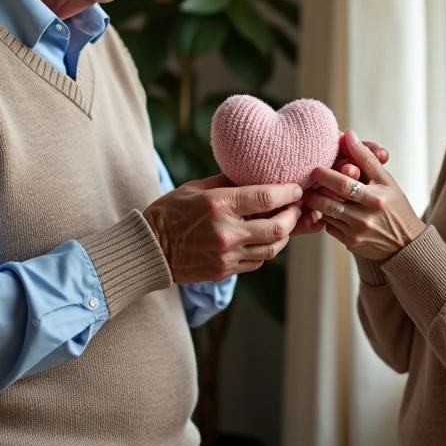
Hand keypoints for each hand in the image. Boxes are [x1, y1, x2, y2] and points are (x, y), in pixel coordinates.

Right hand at [144, 175, 303, 282]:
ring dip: (283, 235)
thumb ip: (228, 182)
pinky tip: (264, 239)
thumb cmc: (171, 212)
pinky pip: (257, 261)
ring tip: (284, 223)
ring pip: (271, 248)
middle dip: (293, 216)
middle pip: (277, 227)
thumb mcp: (196, 188)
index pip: (266, 198)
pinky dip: (266, 249)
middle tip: (296, 208)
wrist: (149, 248)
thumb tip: (256, 174)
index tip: (296, 189)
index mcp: (219, 205)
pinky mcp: (224, 271)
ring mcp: (226, 255)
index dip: (288, 193)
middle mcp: (226, 232)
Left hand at [292, 134, 390, 236]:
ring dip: (318, 203)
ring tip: (314, 193)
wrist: (405, 243)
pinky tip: (328, 209)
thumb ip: (366, 158)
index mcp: (376, 198)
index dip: (327, 176)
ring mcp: (356, 233)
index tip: (316, 168)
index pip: (345, 185)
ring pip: (326, 214)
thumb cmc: (395, 206)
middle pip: (329, 202)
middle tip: (308, 182)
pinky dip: (326, 217)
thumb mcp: (386, 181)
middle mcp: (365, 218)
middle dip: (315, 191)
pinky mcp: (350, 244)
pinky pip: (329, 227)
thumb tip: (349, 135)